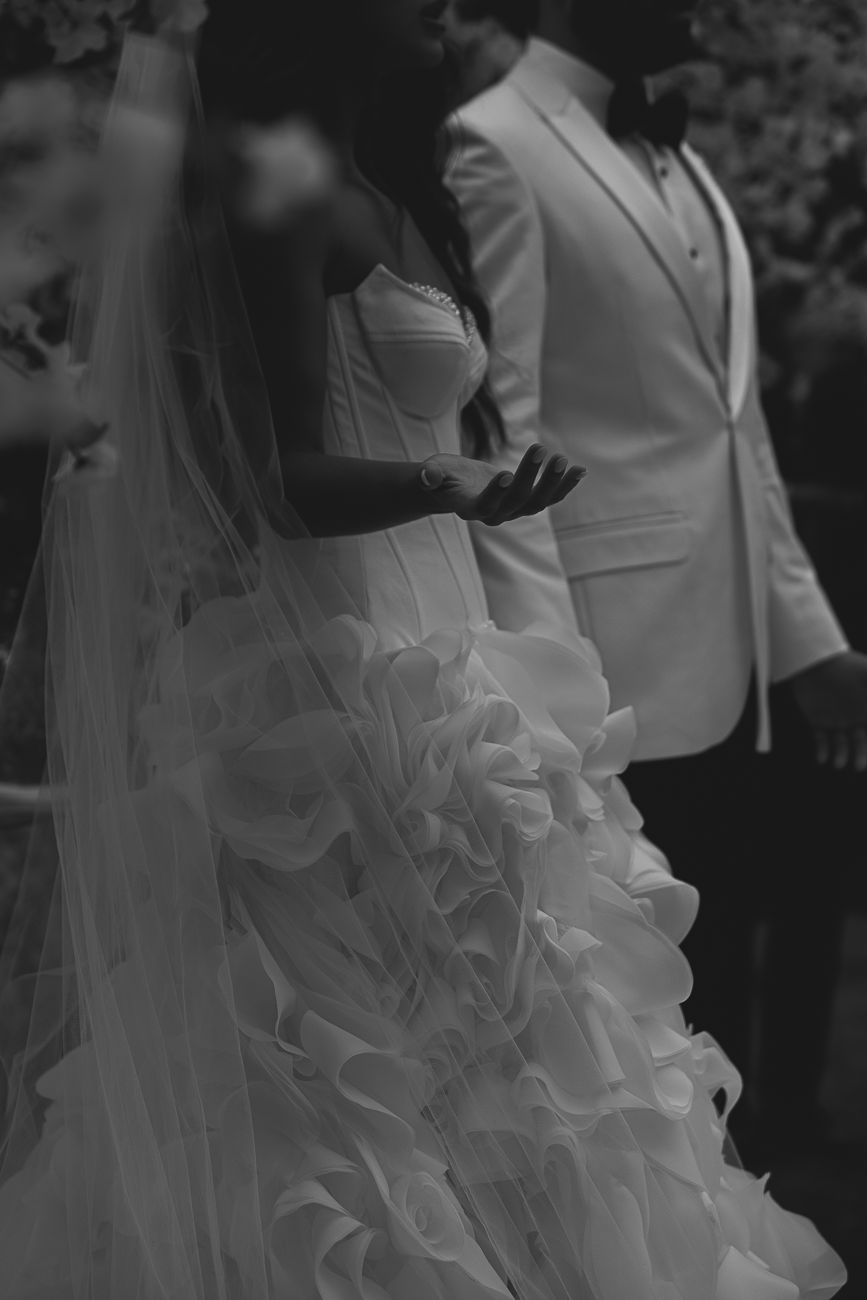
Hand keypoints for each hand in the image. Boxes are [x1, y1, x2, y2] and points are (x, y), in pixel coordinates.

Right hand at [419, 443, 585, 524]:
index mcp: (470, 508)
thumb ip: (431, 476)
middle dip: (531, 476)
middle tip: (542, 450)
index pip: (485, 505)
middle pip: (516, 500)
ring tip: (563, 460)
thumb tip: (427, 475)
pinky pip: (550, 498)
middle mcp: (494, 514)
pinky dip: (565, 485)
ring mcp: (513, 511)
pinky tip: (580, 470)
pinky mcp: (526, 502)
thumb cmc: (440, 477)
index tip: (505, 473)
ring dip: (553, 482)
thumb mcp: (432, 472)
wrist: (454, 487)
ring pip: (537, 502)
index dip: (495, 493)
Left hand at [789, 649, 866, 771]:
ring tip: (839, 764)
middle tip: (859, 767)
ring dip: (842, 754)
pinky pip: (822, 739)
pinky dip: (823, 750)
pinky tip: (823, 759)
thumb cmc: (845, 665)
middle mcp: (854, 716)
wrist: (814, 661)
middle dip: (861, 754)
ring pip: (842, 744)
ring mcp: (836, 719)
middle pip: (861, 741)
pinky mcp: (818, 719)